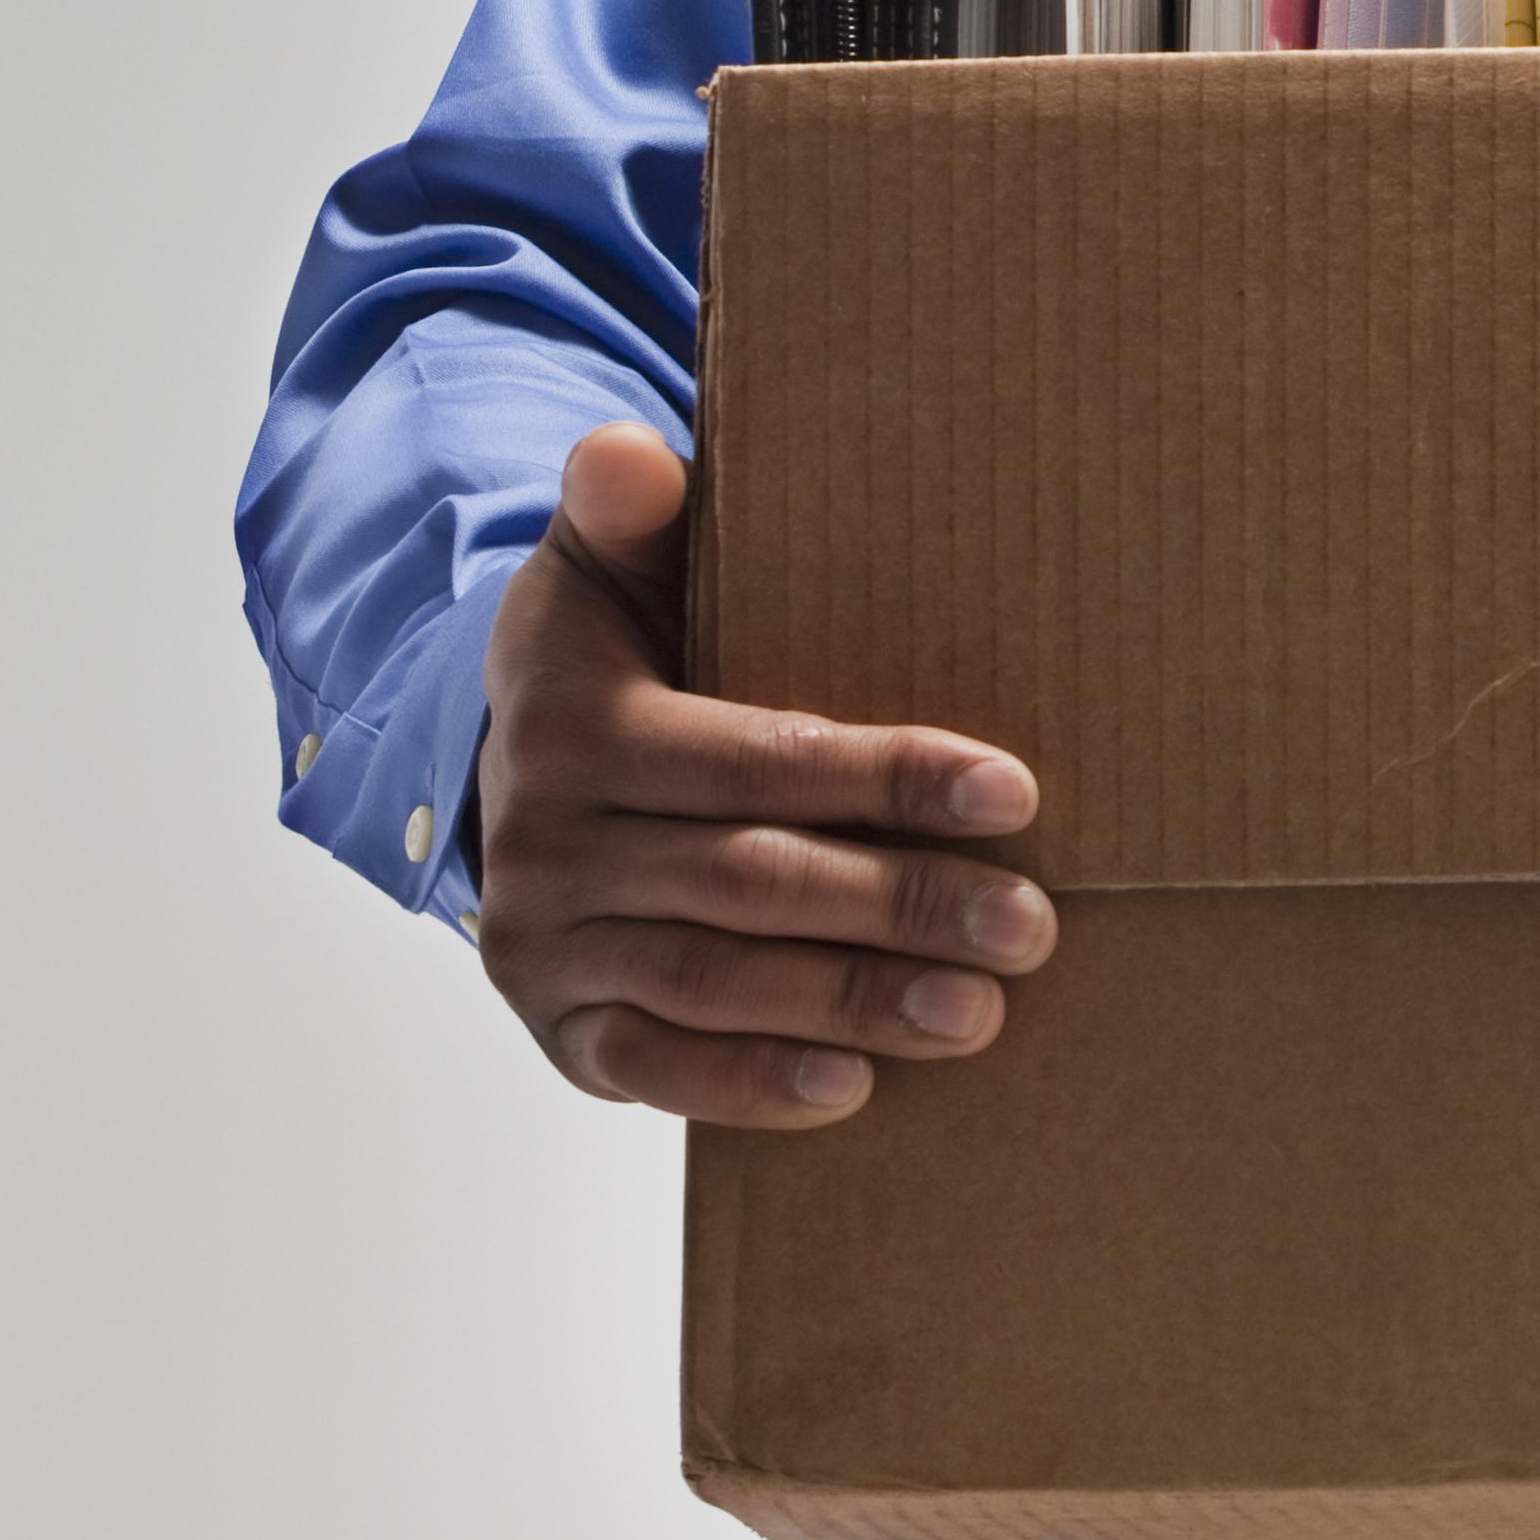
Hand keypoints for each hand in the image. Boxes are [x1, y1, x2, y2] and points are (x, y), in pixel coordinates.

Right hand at [474, 422, 1056, 1127]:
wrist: (507, 766)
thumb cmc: (614, 651)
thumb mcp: (609, 565)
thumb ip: (630, 508)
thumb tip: (626, 452)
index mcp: (574, 723)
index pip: (760, 755)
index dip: (887, 776)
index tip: (1013, 793)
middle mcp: (546, 843)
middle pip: (753, 880)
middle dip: (901, 905)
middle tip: (1032, 926)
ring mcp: (544, 945)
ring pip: (715, 981)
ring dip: (851, 1002)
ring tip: (979, 1013)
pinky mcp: (555, 1025)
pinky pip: (651, 1066)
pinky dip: (750, 1082)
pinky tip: (853, 1087)